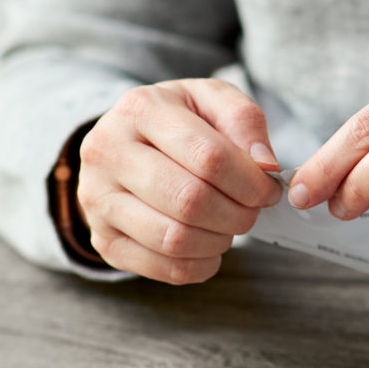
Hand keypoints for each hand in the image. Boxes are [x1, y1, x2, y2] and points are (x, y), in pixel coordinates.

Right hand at [77, 79, 281, 283]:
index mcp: (140, 109)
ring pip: (175, 239)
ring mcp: (99, 200)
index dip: (251, 181)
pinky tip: (209, 247)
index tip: (269, 189)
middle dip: (238, 214)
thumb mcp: (210, 100)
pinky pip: (163, 268)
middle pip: (190, 201)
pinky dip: (199, 265)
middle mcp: (108, 152)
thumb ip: (244, 121)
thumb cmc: (174, 122)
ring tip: (228, 226)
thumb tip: (264, 165)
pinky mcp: (103, 239)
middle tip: (251, 210)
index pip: (208, 156)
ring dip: (219, 241)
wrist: (121, 144)